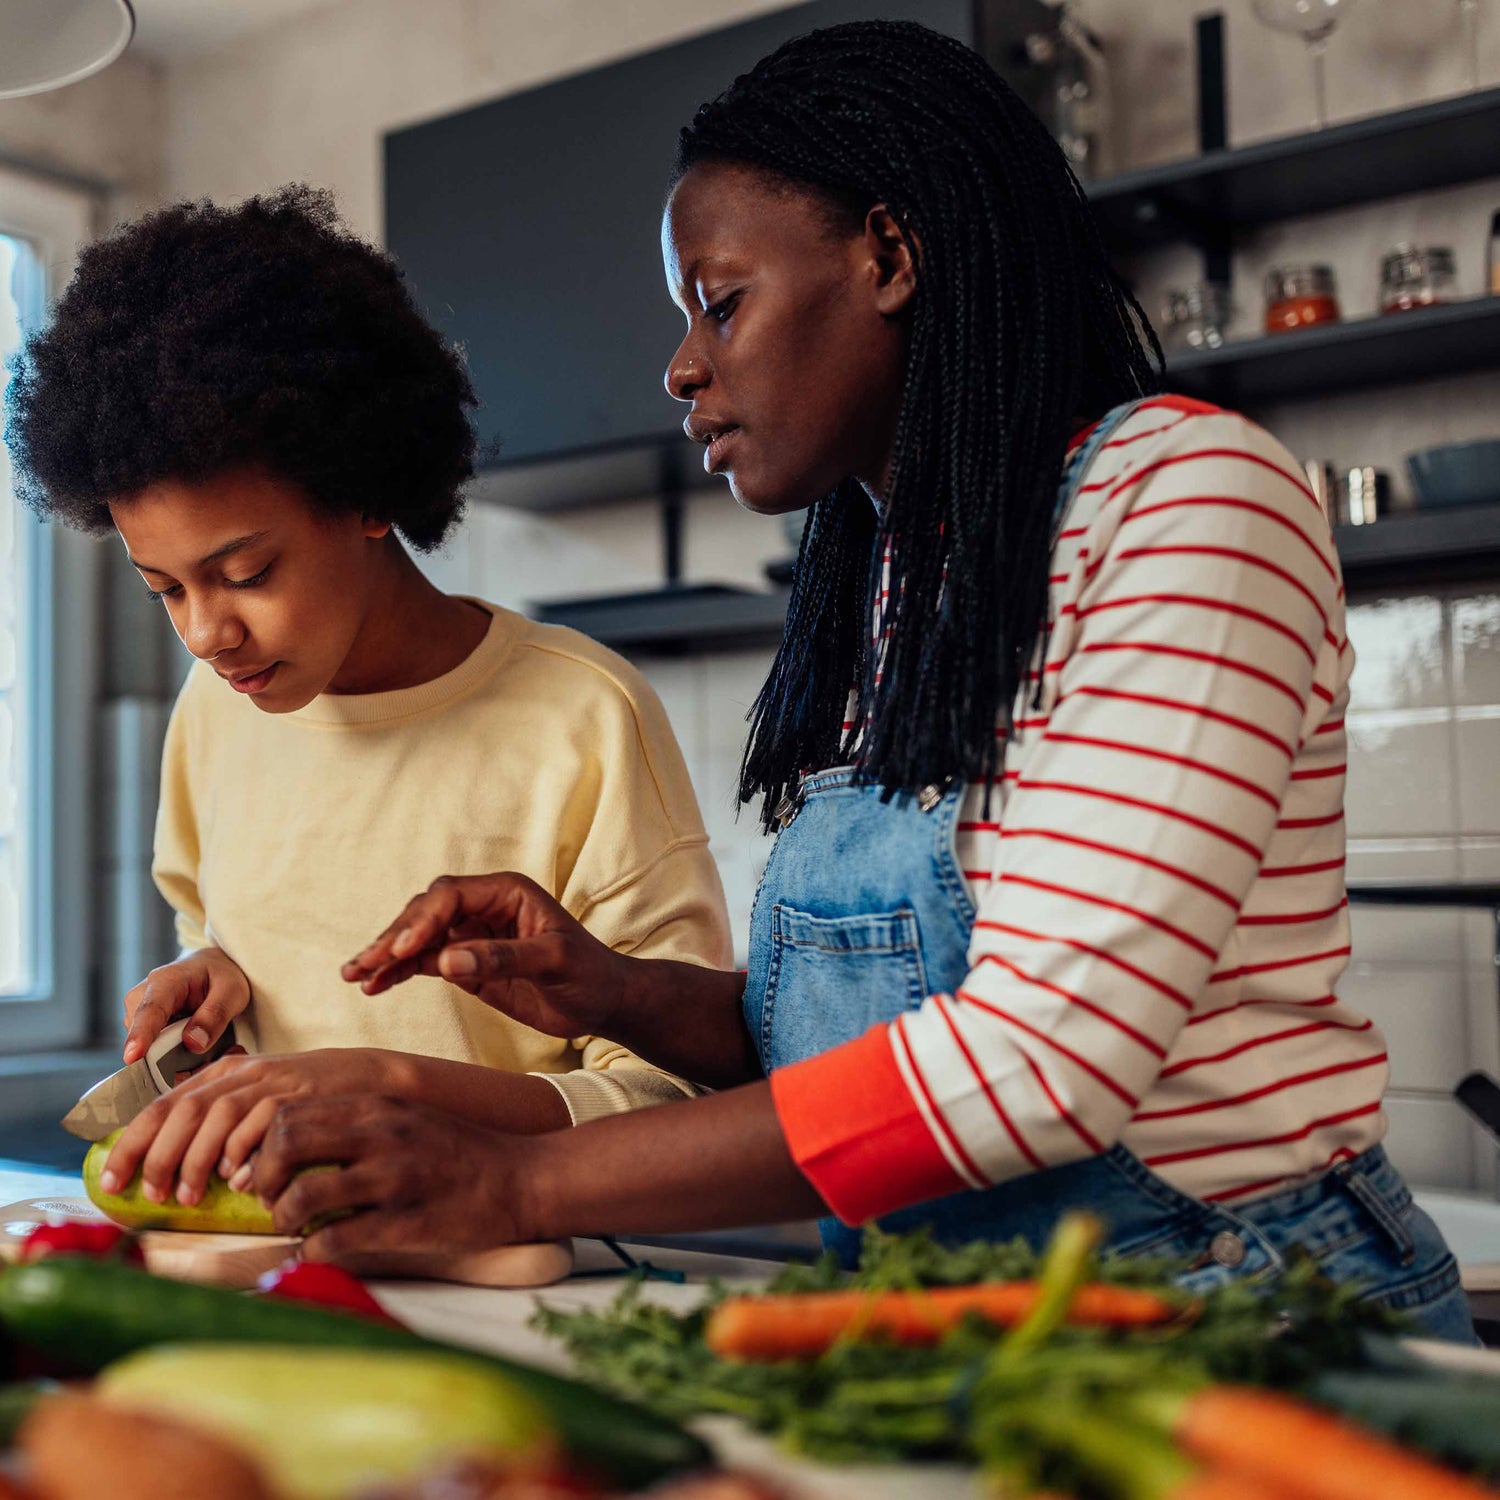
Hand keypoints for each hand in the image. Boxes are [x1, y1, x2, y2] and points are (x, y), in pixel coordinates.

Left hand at [99, 1049, 402, 1205]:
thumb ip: (218, 1122)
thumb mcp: (256, 1101)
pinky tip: (236, 1180)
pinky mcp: (298, 1094)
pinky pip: (259, 1124)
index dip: (131, 1143)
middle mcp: (241, 1073)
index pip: (161, 1105)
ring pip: (215, 1117)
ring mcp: (270, 1081)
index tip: (112, 1181)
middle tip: (150, 1195)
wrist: (367, 1079)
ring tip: (187, 1196)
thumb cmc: (307, 1101)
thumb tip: (168, 1167)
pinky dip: (241, 1152)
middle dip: (157, 1156)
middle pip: (182, 1110)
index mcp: (222, 1074)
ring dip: (195, 1160)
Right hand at [122, 947, 249, 1064]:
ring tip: (201, 1040)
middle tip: (203, 1052)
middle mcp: (143, 995)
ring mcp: (138, 1012)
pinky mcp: (141, 1026)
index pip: (149, 1011)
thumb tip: (194, 1044)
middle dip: (168, 1054)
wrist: (213, 969)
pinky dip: (170, 1054)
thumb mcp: (231, 990)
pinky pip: (150, 1049)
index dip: (140, 1035)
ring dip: (172, 1055)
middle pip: (144, 1035)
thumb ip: (215, 1015)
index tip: (133, 1057)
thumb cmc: (220, 976)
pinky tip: (190, 1043)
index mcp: (165, 980)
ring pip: (146, 1046)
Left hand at [253, 1095, 533, 1264]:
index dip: (264, 1144)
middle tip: (274, 1198)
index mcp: (380, 1106)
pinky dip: (312, 1249)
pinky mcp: (405, 1223)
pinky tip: (319, 1249)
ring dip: (284, 1217)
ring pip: (302, 1195)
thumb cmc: (460, 1154)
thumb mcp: (409, 1118)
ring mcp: (394, 1179)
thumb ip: (358, 1123)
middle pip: (286, 1143)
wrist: (522, 1180)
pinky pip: (333, 1239)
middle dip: (263, 1177)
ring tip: (296, 1225)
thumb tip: (292, 1141)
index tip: (271, 1170)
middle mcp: (383, 1135)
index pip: (290, 1112)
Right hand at [341, 873, 624, 1039]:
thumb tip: (448, 962)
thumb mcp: (555, 962)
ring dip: (385, 955)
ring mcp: (471, 935)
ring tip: (354, 976)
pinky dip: (397, 973)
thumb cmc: (589, 973)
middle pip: (425, 912)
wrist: (602, 1001)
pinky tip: (373, 986)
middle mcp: (484, 907)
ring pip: (418, 937)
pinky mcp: (465, 963)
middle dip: (393, 937)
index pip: (451, 896)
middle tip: (365, 965)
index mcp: (507, 892)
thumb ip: (504, 959)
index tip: (402, 950)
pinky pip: (423, 962)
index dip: (423, 920)